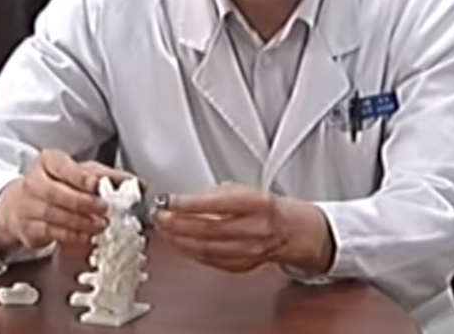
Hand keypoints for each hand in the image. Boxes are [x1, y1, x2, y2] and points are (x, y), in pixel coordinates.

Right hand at [0, 149, 137, 253]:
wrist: (23, 204)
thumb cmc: (59, 184)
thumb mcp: (84, 173)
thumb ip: (110, 177)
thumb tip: (139, 185)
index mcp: (49, 162)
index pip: (63, 167)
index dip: (80, 177)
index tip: (97, 184)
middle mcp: (33, 182)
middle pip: (56, 192)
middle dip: (83, 202)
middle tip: (105, 209)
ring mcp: (27, 206)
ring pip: (53, 214)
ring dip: (80, 221)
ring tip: (101, 224)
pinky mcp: (28, 228)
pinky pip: (50, 232)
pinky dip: (71, 235)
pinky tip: (86, 235)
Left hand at [154, 183, 334, 273]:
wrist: (293, 231)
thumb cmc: (269, 207)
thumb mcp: (246, 189)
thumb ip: (216, 194)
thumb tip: (184, 199)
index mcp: (258, 204)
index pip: (219, 204)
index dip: (190, 203)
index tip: (170, 200)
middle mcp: (255, 229)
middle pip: (208, 230)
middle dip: (177, 223)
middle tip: (159, 215)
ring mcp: (249, 251)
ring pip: (206, 248)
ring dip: (179, 239)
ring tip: (163, 228)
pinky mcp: (242, 265)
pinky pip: (210, 259)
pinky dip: (190, 251)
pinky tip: (179, 242)